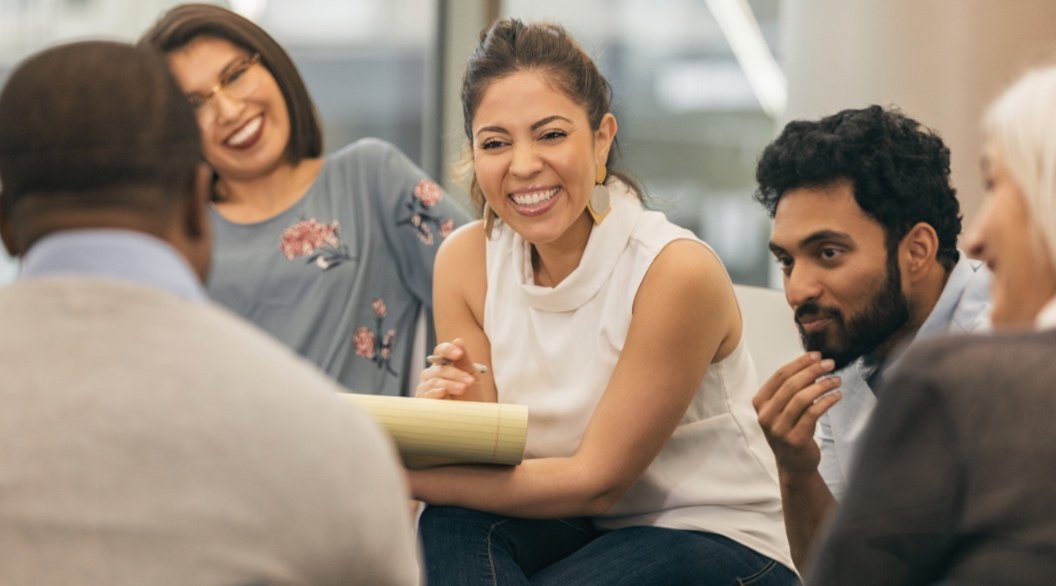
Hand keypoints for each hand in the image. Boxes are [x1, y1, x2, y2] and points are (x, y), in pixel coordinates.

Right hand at [415, 338, 482, 399]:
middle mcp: (431, 373)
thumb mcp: (471, 374)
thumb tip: (458, 340)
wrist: (469, 414)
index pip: (440, 351)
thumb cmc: (470, 394)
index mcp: (442, 364)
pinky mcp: (422, 400)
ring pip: (435, 381)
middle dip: (456, 374)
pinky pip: (426, 393)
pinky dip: (435, 392)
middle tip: (469, 381)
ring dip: (450, 384)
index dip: (448, 350)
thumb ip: (464, 358)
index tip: (459, 354)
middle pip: (439, 368)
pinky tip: (443, 393)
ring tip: (463, 389)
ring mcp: (425, 386)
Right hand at [752, 352, 840, 476]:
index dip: (799, 363)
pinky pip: (813, 413)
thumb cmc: (790, 431)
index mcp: (760, 403)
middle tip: (830, 364)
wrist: (793, 464)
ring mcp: (779, 429)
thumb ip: (792, 389)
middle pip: (791, 385)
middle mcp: (766, 416)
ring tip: (836, 380)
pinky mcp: (795, 439)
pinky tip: (836, 396)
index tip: (816, 356)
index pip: (779, 376)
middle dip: (812, 371)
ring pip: (802, 398)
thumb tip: (813, 364)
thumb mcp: (784, 409)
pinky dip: (826, 402)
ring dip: (822, 386)